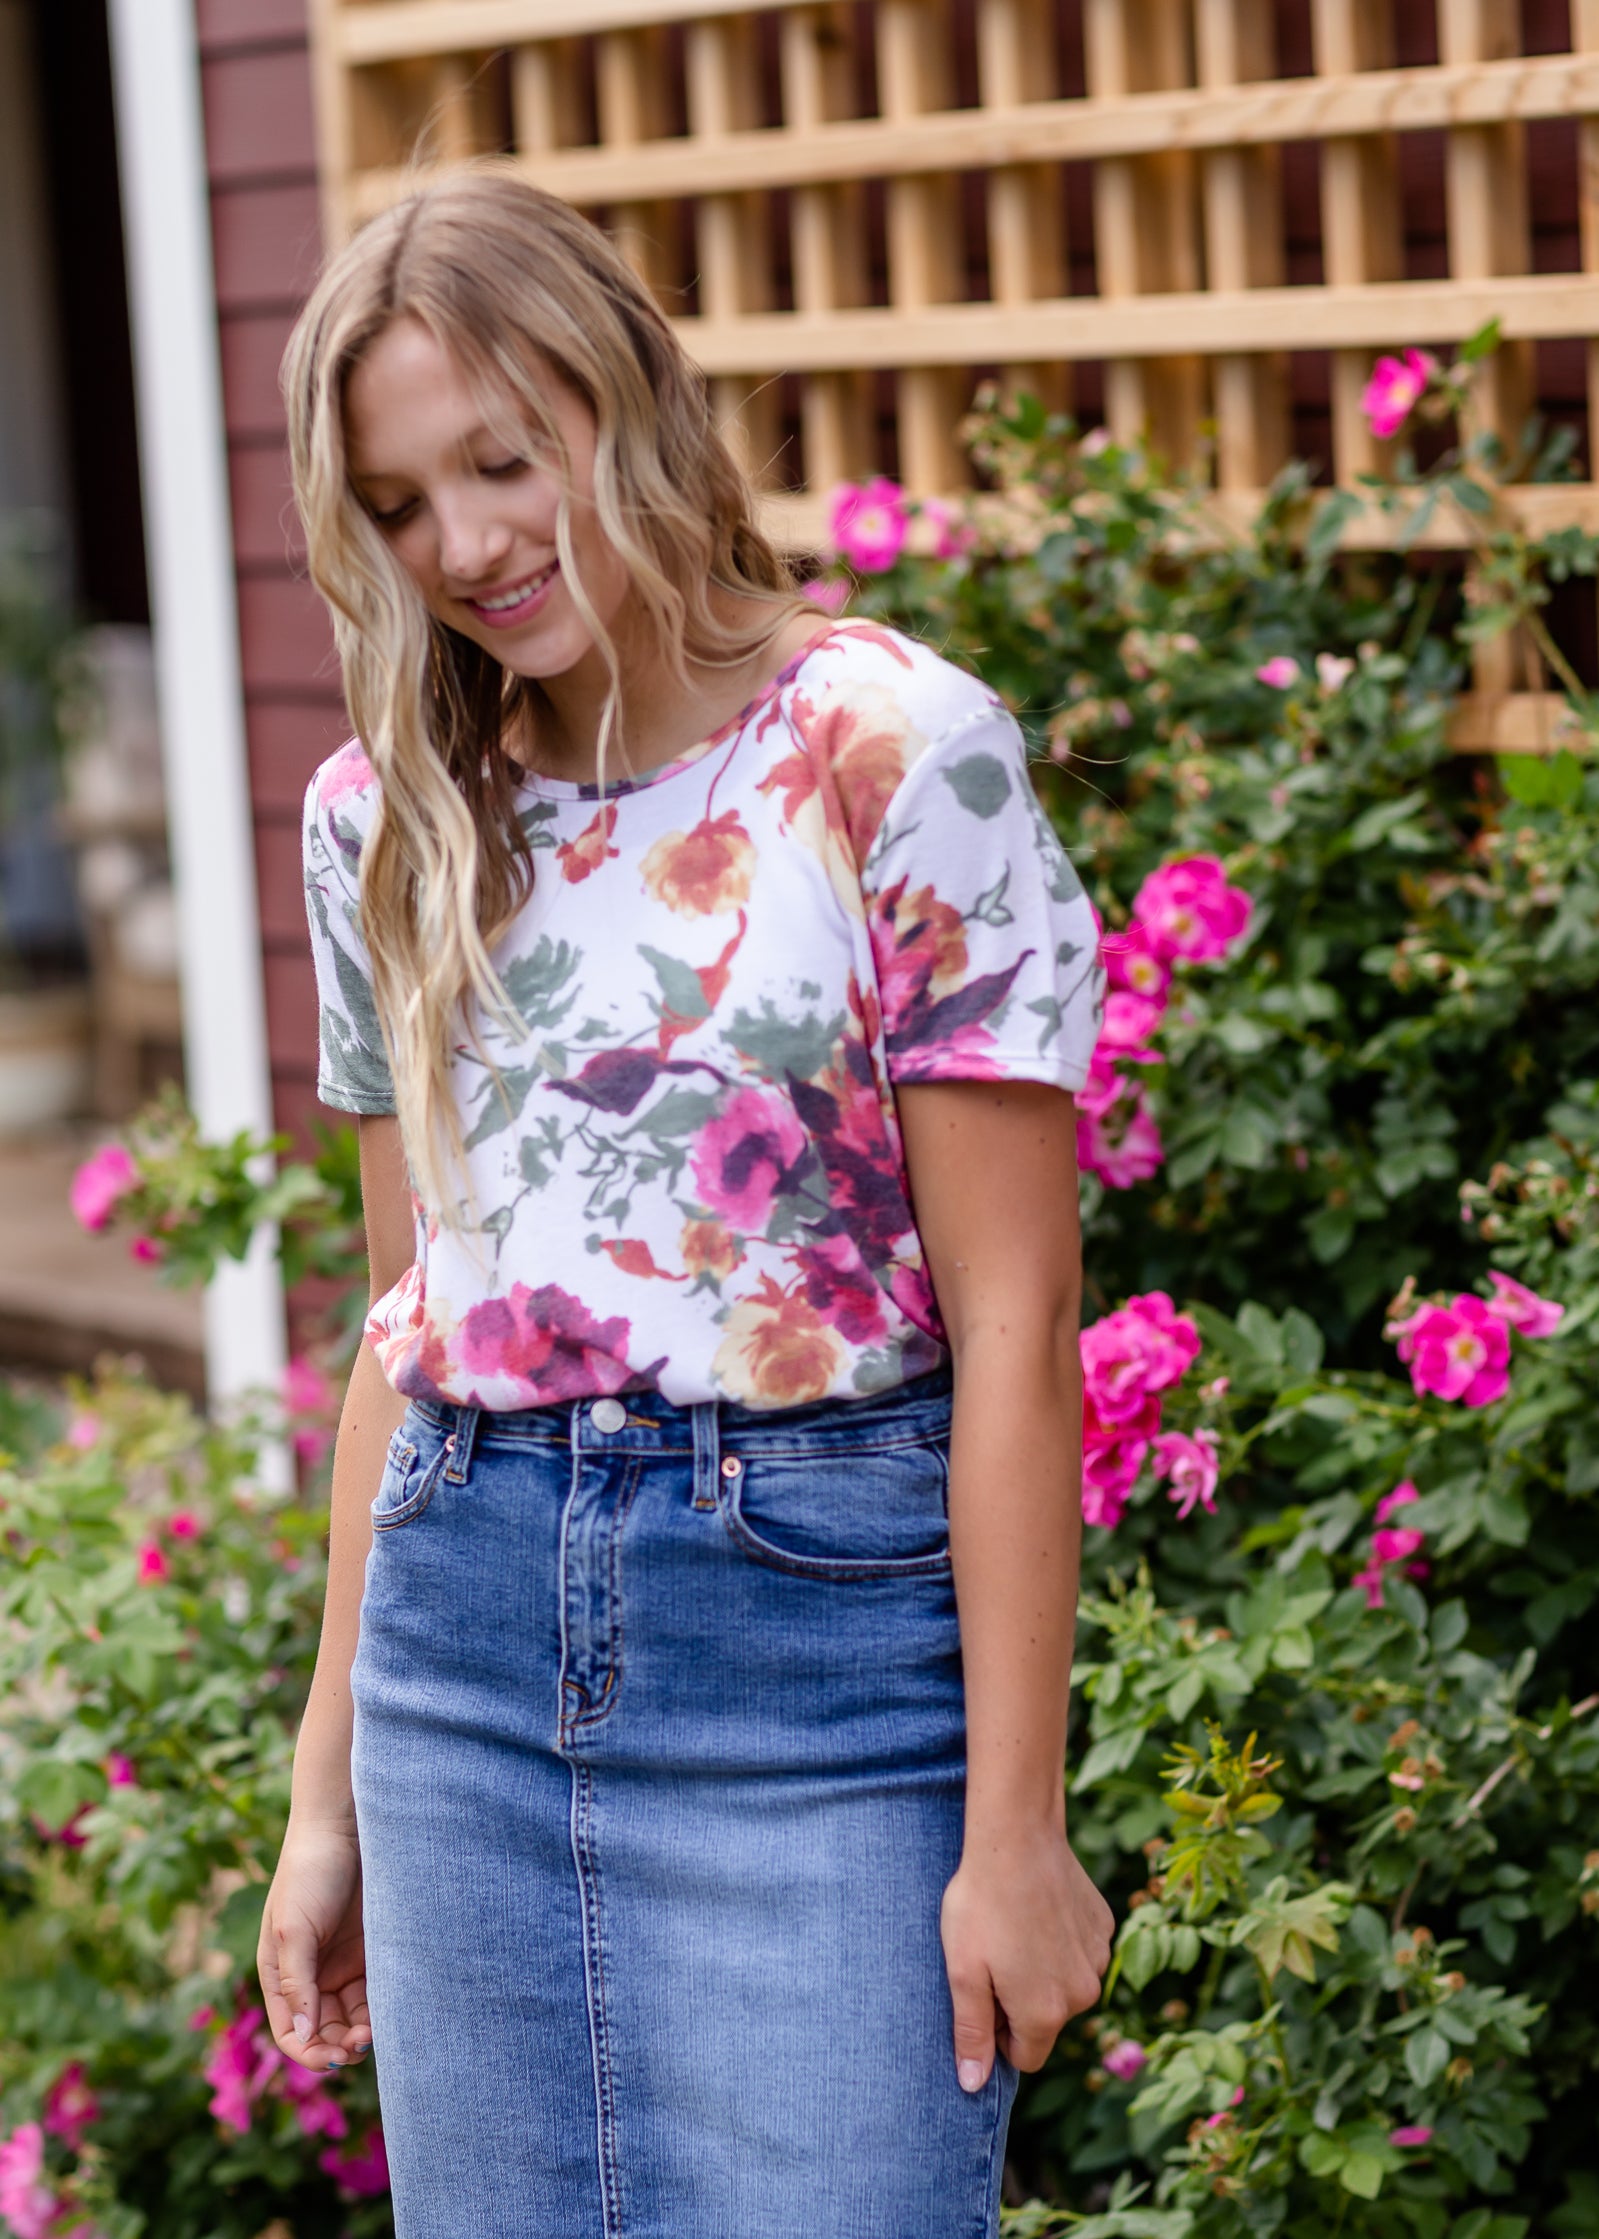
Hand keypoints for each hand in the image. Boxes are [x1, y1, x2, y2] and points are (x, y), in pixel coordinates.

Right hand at [258, 1819, 371, 2071]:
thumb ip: (296, 1983)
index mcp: (281, 1975)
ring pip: (354, 2018)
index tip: (334, 2058)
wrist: (346, 1825)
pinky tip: (395, 2011)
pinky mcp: (374, 1951)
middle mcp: (311, 1976)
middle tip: (363, 2043)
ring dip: (364, 2033)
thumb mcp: (293, 1930)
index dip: (310, 2052)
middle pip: (326, 2031)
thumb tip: (303, 2036)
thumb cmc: (309, 1873)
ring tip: (378, 2031)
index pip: (292, 2031)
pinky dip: (384, 2008)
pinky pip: (378, 1992)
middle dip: (341, 2046)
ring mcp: (343, 1964)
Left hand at [941, 1825, 1112, 2091]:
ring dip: (1041, 1971)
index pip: (1025, 2058)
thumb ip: (971, 2032)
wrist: (1016, 1837)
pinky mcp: (1104, 1927)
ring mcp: (1098, 1959)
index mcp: (1045, 2014)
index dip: (999, 2034)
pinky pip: (1079, 1952)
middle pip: (1046, 2022)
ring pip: (1065, 1986)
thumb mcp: (962, 1972)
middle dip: (1021, 2002)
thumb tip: (973, 2086)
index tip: (983, 1995)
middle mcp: (1082, 1995)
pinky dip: (1059, 1941)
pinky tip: (1037, 1911)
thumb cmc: (981, 1905)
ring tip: (1014, 1929)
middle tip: (993, 1956)